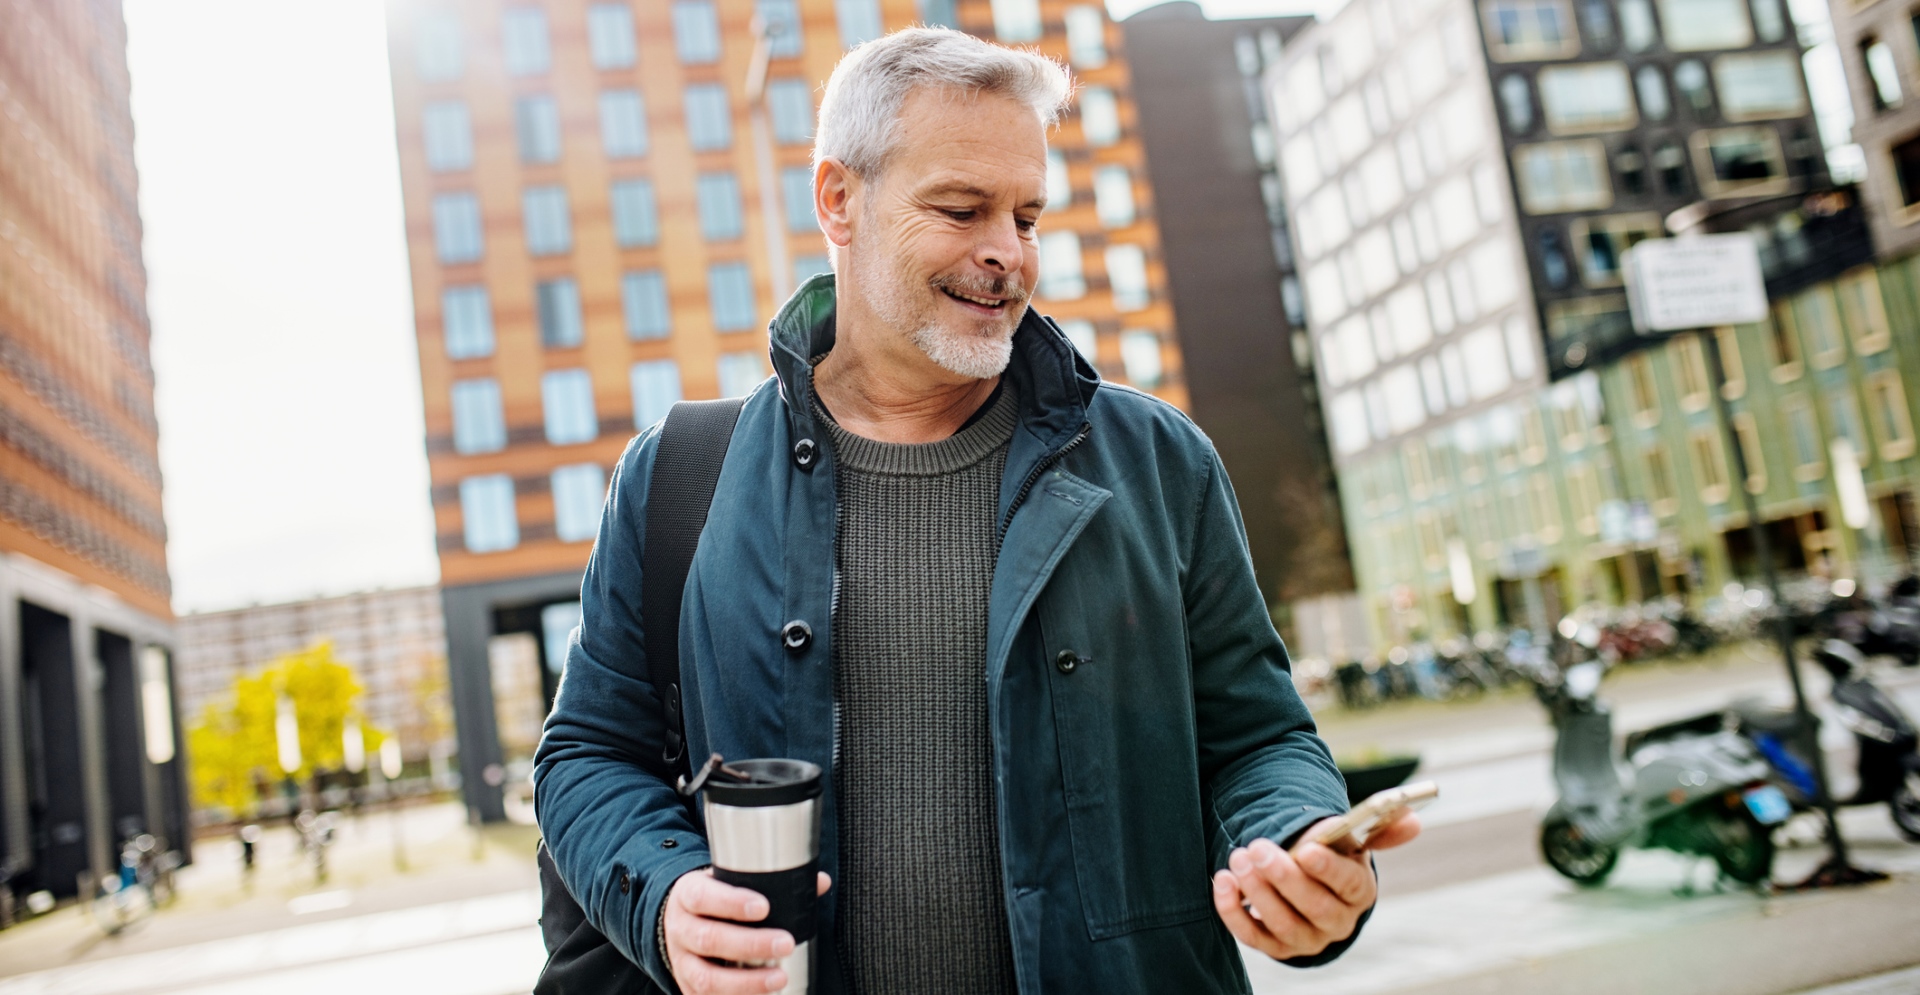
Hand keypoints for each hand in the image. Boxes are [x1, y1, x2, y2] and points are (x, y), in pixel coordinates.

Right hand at [663, 868, 831, 993]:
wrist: (680, 921)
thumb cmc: (713, 900)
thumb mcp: (730, 882)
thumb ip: (771, 882)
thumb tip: (819, 883)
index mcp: (689, 895)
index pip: (703, 897)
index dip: (731, 903)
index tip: (763, 907)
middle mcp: (681, 929)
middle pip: (708, 939)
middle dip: (750, 944)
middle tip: (785, 943)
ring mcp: (682, 962)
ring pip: (707, 977)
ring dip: (746, 981)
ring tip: (779, 978)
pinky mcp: (688, 987)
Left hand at [1210, 813, 1420, 960]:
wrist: (1311, 891)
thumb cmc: (1331, 860)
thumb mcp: (1353, 844)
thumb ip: (1379, 830)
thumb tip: (1411, 819)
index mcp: (1359, 893)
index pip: (1348, 885)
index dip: (1327, 869)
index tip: (1305, 849)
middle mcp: (1336, 922)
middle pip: (1314, 907)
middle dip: (1284, 877)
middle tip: (1258, 848)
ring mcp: (1306, 939)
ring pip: (1282, 924)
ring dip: (1257, 891)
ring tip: (1238, 858)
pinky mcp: (1276, 948)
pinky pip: (1253, 936)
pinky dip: (1233, 911)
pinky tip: (1223, 881)